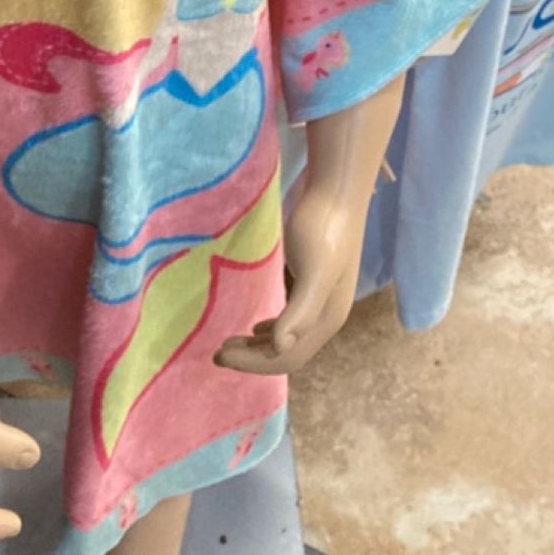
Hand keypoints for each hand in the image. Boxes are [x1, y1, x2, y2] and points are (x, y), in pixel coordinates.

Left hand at [213, 183, 364, 376]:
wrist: (337, 191)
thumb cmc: (323, 228)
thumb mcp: (314, 271)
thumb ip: (301, 311)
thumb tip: (280, 346)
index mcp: (328, 319)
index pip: (288, 357)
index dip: (255, 363)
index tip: (220, 354)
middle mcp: (327, 316)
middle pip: (288, 352)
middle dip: (253, 358)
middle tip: (216, 353)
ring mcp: (322, 299)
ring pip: (288, 338)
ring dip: (259, 347)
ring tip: (230, 344)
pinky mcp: (313, 282)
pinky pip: (291, 320)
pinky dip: (271, 330)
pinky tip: (256, 328)